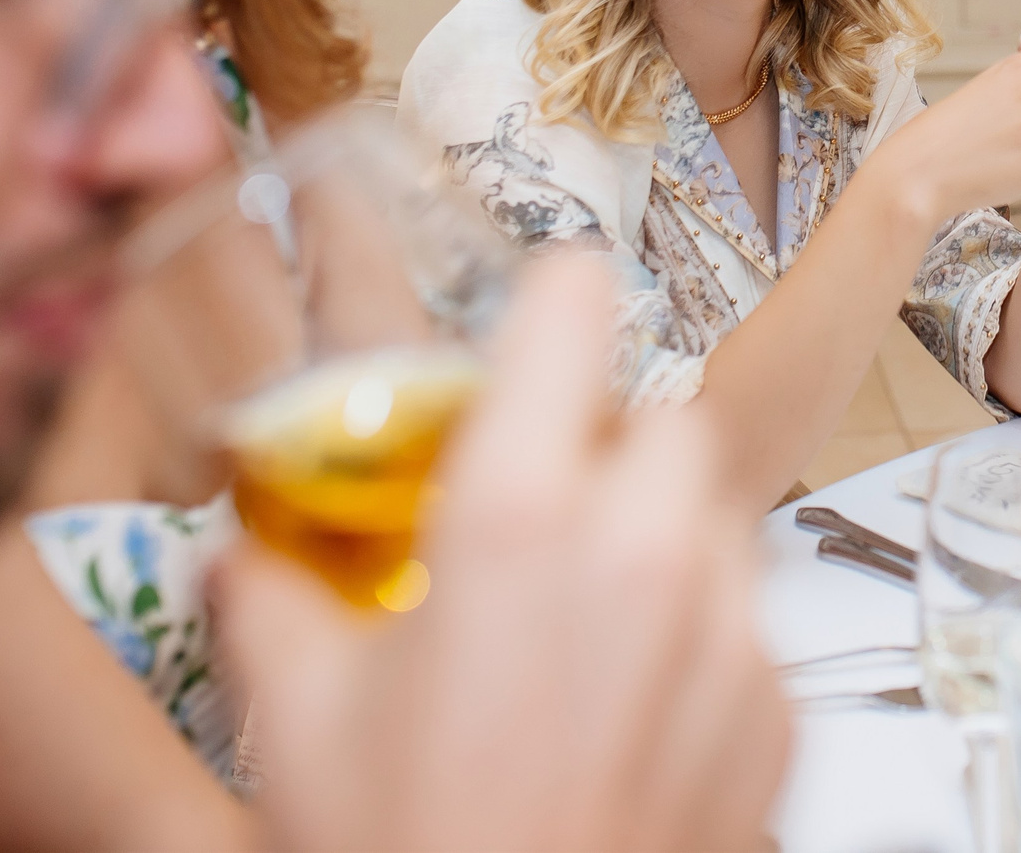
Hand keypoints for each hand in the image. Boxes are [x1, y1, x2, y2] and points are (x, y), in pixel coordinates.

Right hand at [215, 256, 788, 851]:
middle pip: (661, 420)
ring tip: (579, 621)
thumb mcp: (297, 722)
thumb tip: (243, 557)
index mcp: (523, 517)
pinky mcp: (777, 708)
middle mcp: (646, 551)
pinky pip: (746, 623)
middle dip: (605, 446)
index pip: (573, 310)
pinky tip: (624, 708)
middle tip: (541, 513)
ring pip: (714, 518)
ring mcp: (728, 628)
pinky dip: (696, 640)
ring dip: (657, 537)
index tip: (539, 310)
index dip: (553, 298)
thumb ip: (268, 602)